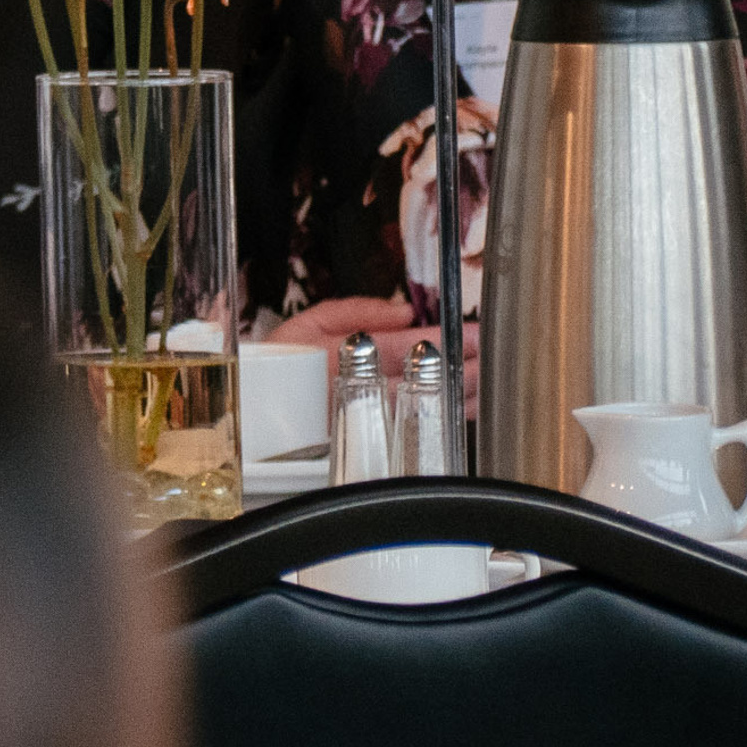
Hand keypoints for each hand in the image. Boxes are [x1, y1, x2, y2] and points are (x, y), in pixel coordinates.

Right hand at [270, 297, 481, 420]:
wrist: (254, 411)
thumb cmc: (276, 367)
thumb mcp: (307, 323)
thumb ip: (355, 311)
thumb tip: (401, 311)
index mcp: (345, 355)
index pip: (407, 345)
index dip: (445, 339)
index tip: (475, 333)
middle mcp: (358, 387)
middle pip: (423, 380)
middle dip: (462, 368)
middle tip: (492, 357)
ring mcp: (366, 416)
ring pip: (423, 406)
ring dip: (459, 395)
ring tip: (485, 380)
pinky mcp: (368, 435)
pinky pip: (413, 425)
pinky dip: (440, 415)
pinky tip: (460, 406)